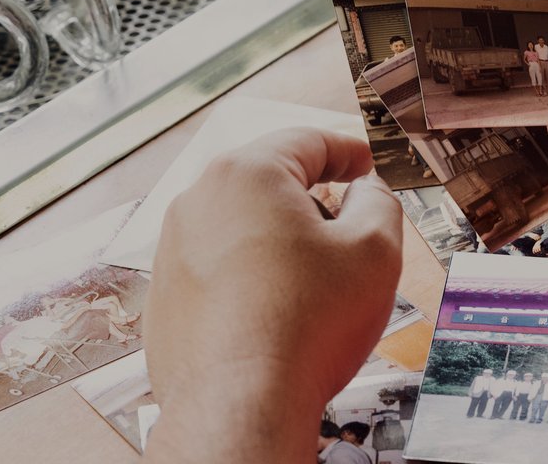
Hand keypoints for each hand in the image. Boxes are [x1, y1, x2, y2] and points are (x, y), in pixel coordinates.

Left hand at [143, 128, 402, 463]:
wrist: (241, 406)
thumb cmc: (304, 329)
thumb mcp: (376, 248)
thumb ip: (380, 200)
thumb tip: (368, 192)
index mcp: (247, 174)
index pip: (308, 141)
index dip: (349, 151)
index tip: (365, 165)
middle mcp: (199, 201)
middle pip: (271, 180)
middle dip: (315, 198)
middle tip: (351, 226)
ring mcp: (175, 249)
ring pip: (244, 223)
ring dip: (284, 238)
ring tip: (320, 280)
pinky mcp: (167, 294)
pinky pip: (220, 265)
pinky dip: (254, 274)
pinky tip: (284, 309)